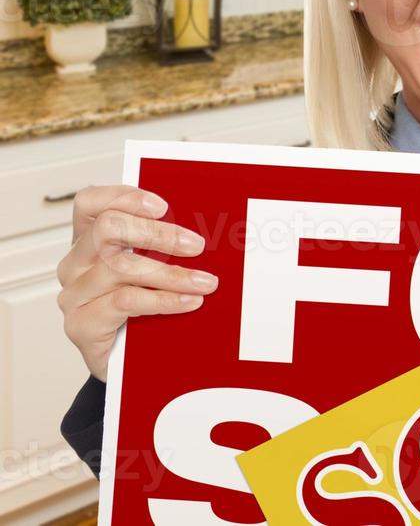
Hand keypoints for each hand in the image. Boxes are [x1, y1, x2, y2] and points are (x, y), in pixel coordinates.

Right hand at [56, 185, 214, 380]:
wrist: (127, 363)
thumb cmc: (142, 308)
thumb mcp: (152, 269)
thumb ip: (162, 246)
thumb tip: (204, 228)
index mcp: (89, 240)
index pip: (91, 203)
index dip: (124, 197)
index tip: (163, 206)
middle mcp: (75, 263)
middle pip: (107, 229)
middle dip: (157, 233)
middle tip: (196, 245)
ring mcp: (74, 294)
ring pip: (121, 268)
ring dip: (171, 273)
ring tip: (206, 282)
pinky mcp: (80, 324)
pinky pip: (125, 302)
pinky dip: (163, 300)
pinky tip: (189, 302)